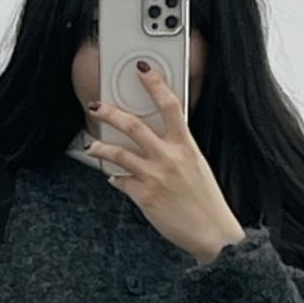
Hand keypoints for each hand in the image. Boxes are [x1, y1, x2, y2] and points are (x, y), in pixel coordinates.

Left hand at [86, 63, 244, 261]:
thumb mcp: (197, 167)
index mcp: (186, 146)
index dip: (155, 84)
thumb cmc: (207, 202)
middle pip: (134, 125)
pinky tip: (114, 178)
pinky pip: (120, 181)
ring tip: (91, 143)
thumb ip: (177, 151)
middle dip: (111, 112)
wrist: (212, 233)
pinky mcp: (144, 196)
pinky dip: (114, 178)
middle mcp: (169, 157)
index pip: (170, 106)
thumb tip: (157, 144)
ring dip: (100, 146)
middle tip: (97, 105)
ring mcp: (155, 176)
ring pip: (118, 153)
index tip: (143, 69)